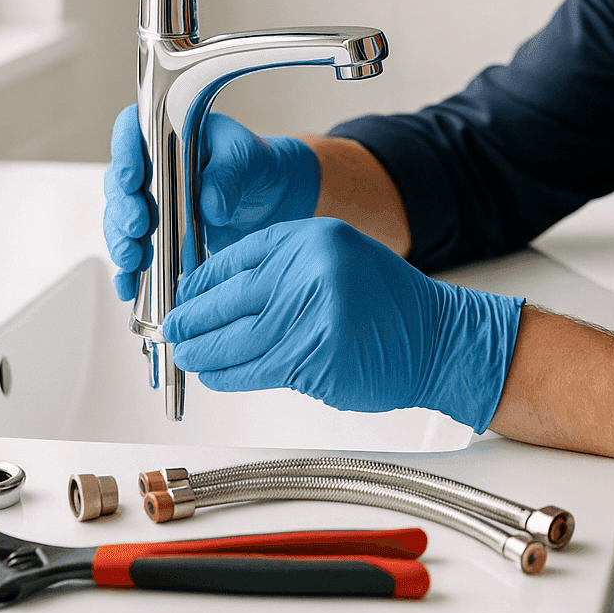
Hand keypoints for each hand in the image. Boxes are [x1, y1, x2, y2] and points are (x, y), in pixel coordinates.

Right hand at [102, 106, 322, 300]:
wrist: (271, 197)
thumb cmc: (255, 165)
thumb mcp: (247, 159)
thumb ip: (228, 175)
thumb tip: (209, 204)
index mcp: (169, 133)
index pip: (133, 130)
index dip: (124, 152)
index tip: (132, 179)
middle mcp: (152, 167)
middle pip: (120, 183)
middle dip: (123, 208)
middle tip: (138, 226)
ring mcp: (152, 202)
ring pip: (121, 220)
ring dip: (121, 241)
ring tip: (133, 260)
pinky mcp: (158, 234)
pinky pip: (135, 250)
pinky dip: (128, 271)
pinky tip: (128, 285)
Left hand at [162, 218, 524, 432]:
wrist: (439, 339)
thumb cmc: (389, 306)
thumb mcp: (337, 261)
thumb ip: (284, 270)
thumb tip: (219, 294)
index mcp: (311, 237)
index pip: (235, 257)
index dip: (200, 282)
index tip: (183, 296)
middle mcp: (309, 268)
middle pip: (226, 298)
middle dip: (191, 319)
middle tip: (173, 329)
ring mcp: (311, 313)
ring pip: (233, 338)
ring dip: (202, 351)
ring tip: (187, 353)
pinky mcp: (313, 356)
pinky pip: (253, 369)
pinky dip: (227, 375)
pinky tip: (215, 374)